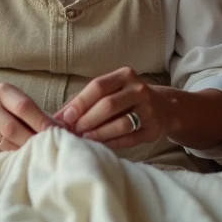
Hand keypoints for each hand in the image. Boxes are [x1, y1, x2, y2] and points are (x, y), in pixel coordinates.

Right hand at [0, 83, 55, 154]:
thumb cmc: (1, 101)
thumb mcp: (14, 97)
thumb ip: (33, 111)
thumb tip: (61, 128)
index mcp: (1, 92)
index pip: (23, 107)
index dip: (41, 121)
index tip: (57, 131)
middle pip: (13, 129)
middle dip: (34, 140)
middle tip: (51, 146)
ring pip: (6, 144)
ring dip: (25, 150)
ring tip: (40, 153)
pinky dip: (14, 155)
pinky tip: (24, 156)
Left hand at [54, 67, 169, 149]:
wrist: (164, 109)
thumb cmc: (126, 99)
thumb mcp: (111, 91)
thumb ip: (85, 100)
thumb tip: (58, 117)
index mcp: (125, 75)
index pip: (98, 86)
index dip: (80, 103)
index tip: (65, 117)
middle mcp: (139, 89)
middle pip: (108, 105)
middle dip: (87, 120)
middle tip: (72, 131)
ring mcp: (149, 110)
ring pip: (120, 124)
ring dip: (98, 133)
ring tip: (84, 139)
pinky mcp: (153, 130)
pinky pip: (129, 139)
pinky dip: (111, 143)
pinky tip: (100, 145)